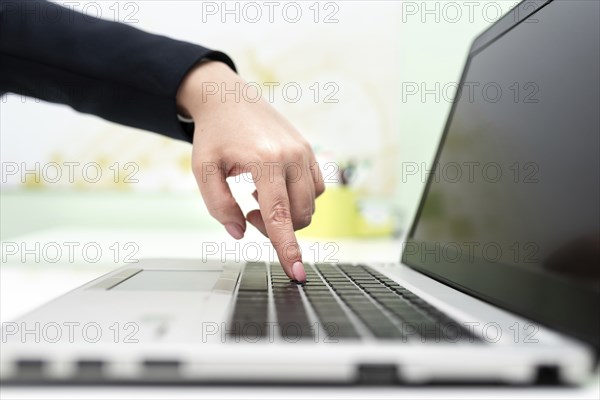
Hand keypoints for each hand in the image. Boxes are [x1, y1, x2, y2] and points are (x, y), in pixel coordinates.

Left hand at [177, 61, 324, 281]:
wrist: (229, 98)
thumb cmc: (214, 134)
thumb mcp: (203, 170)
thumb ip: (219, 206)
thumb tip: (240, 232)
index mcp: (264, 161)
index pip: (280, 216)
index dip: (288, 248)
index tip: (298, 273)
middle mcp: (291, 156)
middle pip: (299, 215)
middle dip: (276, 226)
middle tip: (248, 211)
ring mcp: (304, 152)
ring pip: (310, 204)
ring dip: (287, 212)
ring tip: (258, 195)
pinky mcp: (309, 150)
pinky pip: (317, 188)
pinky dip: (299, 198)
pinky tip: (276, 188)